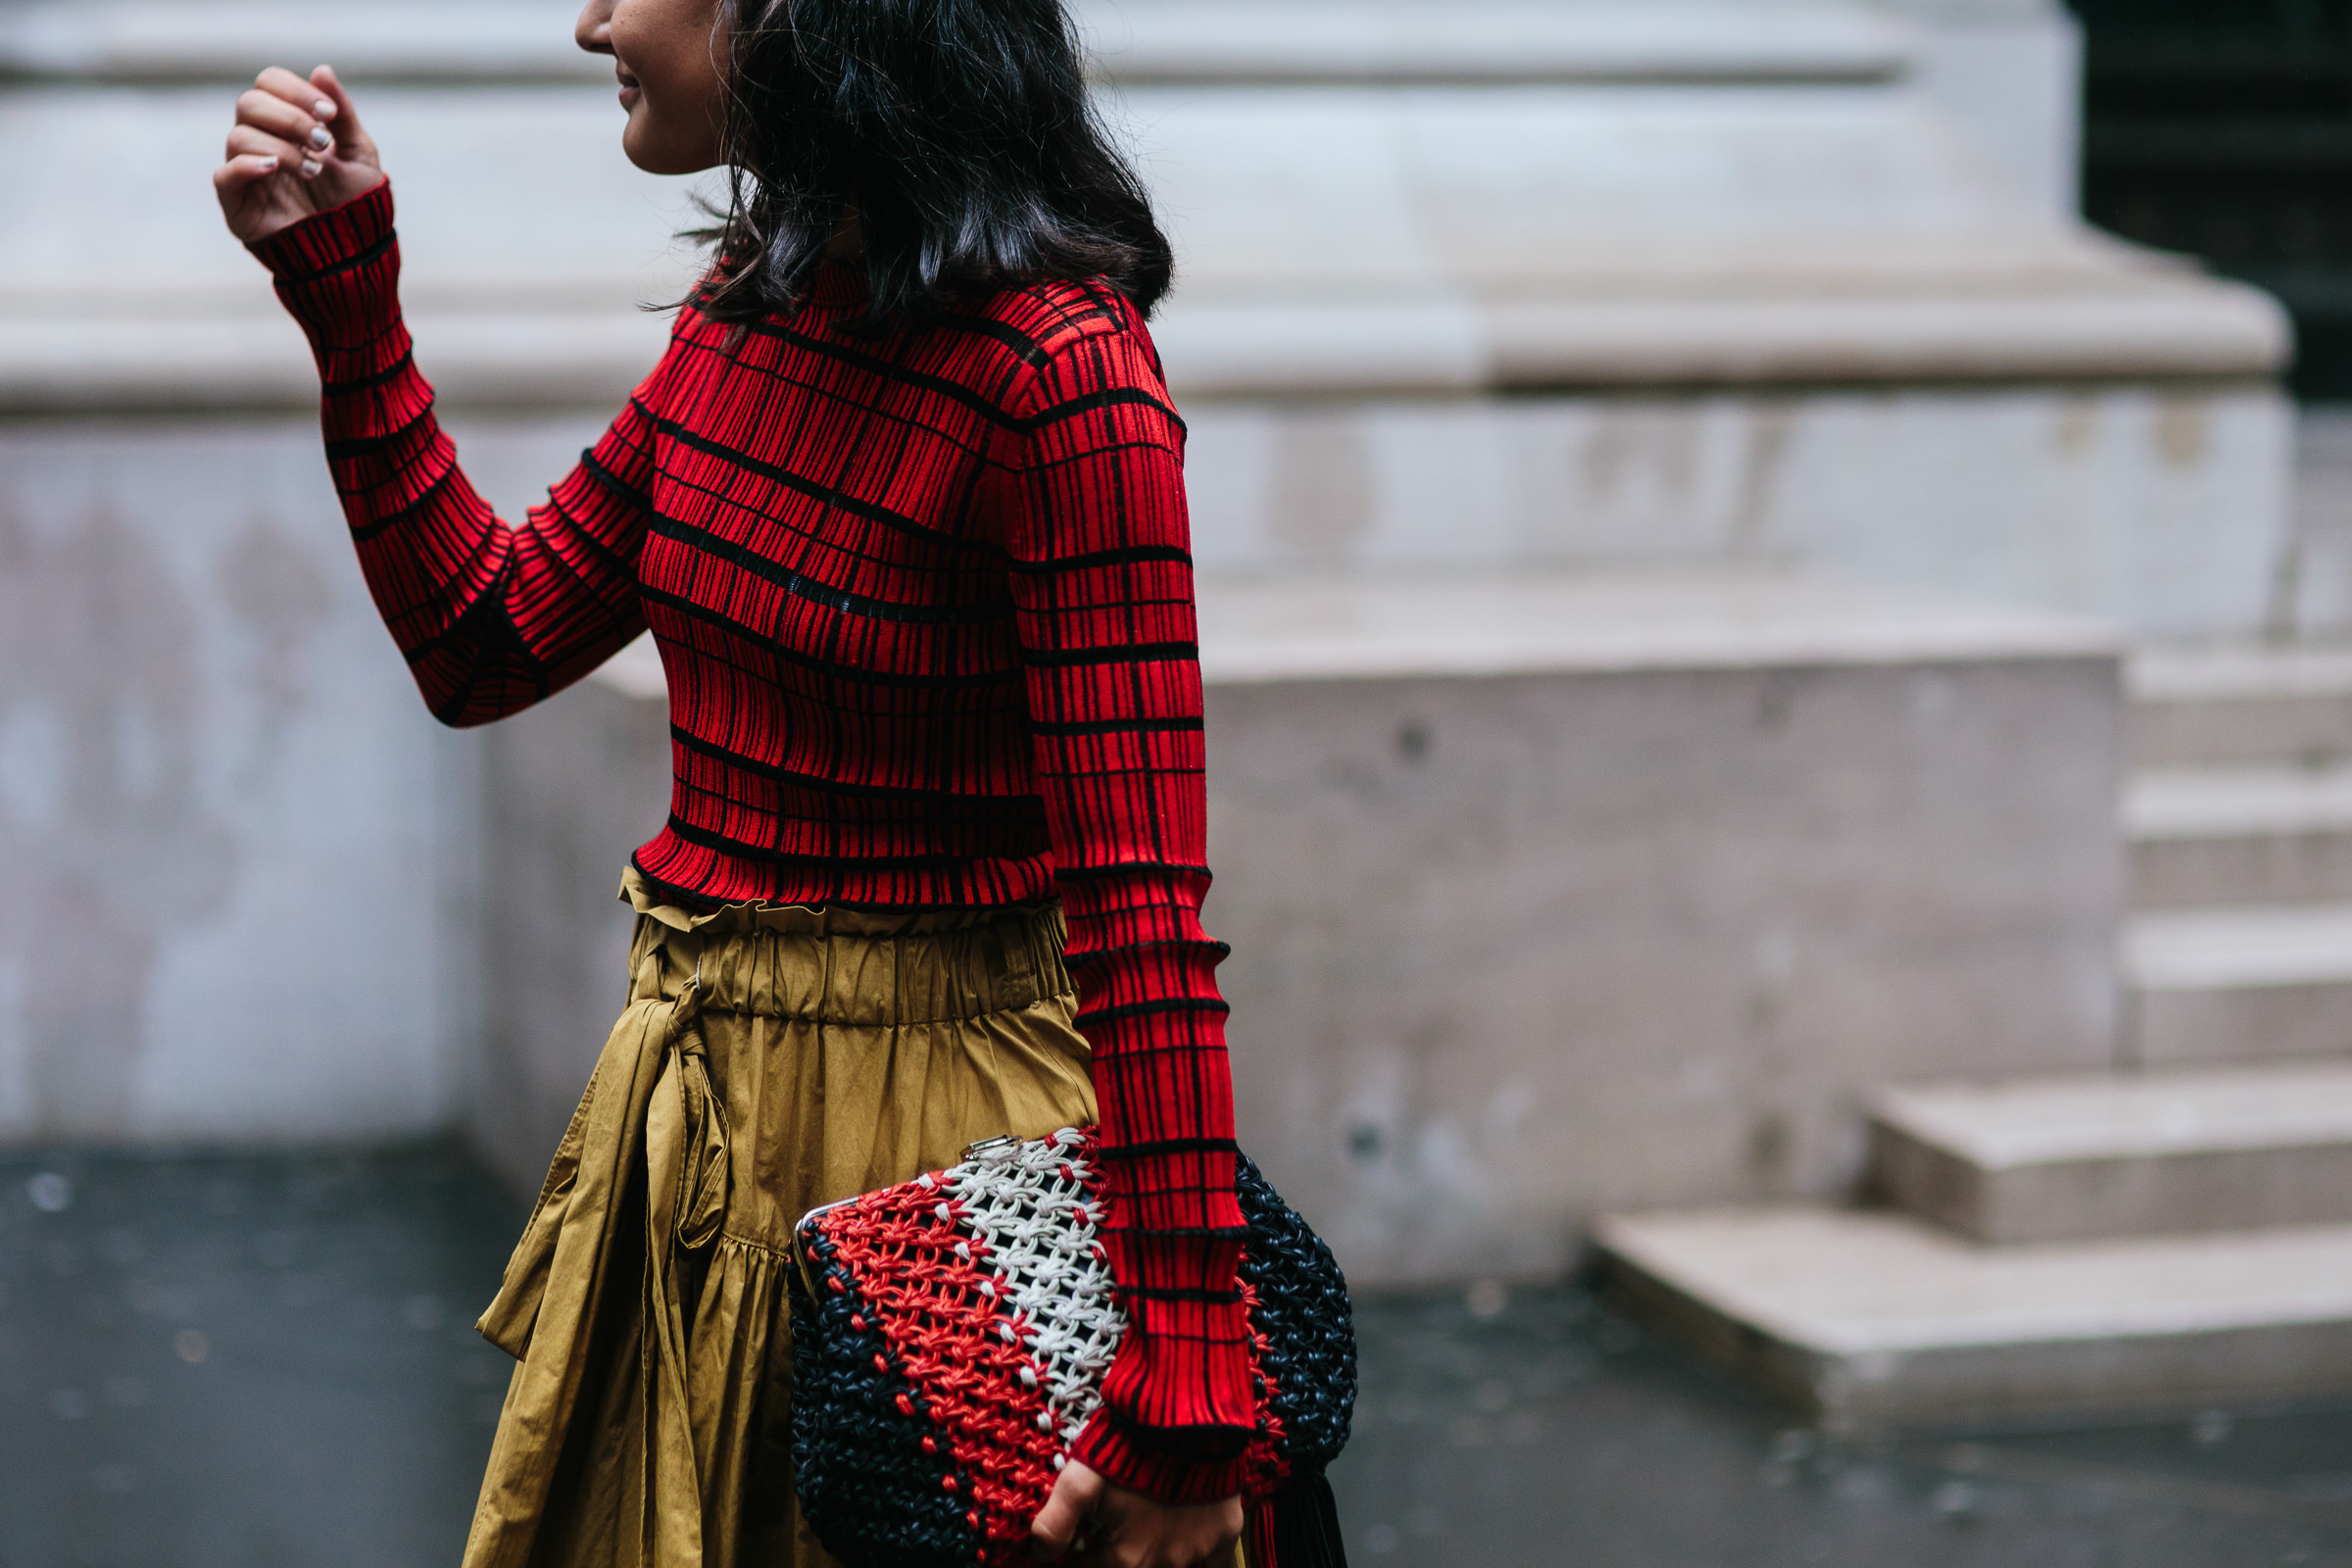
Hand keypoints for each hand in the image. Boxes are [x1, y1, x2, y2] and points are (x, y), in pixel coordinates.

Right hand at [213, 64, 385, 243]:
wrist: (355, 251)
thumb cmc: (355, 202)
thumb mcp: (359, 153)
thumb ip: (342, 114)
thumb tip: (322, 70)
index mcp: (286, 125)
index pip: (269, 84)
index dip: (295, 91)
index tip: (328, 113)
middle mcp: (261, 142)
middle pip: (250, 103)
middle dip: (291, 118)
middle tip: (322, 142)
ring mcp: (247, 172)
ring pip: (239, 136)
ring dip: (282, 147)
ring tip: (313, 169)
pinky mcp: (238, 204)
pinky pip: (224, 174)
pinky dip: (248, 165)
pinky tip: (276, 168)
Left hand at [1030, 1460, 1241, 1567]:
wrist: (1188, 1413)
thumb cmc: (1131, 1444)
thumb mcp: (1082, 1478)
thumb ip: (1056, 1522)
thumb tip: (1040, 1555)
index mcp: (1127, 1560)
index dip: (1078, 1559)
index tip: (1076, 1545)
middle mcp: (1165, 1565)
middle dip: (1115, 1559)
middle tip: (1111, 1534)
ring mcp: (1200, 1552)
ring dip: (1153, 1559)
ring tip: (1143, 1534)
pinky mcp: (1226, 1534)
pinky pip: (1213, 1566)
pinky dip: (1198, 1561)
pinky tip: (1182, 1542)